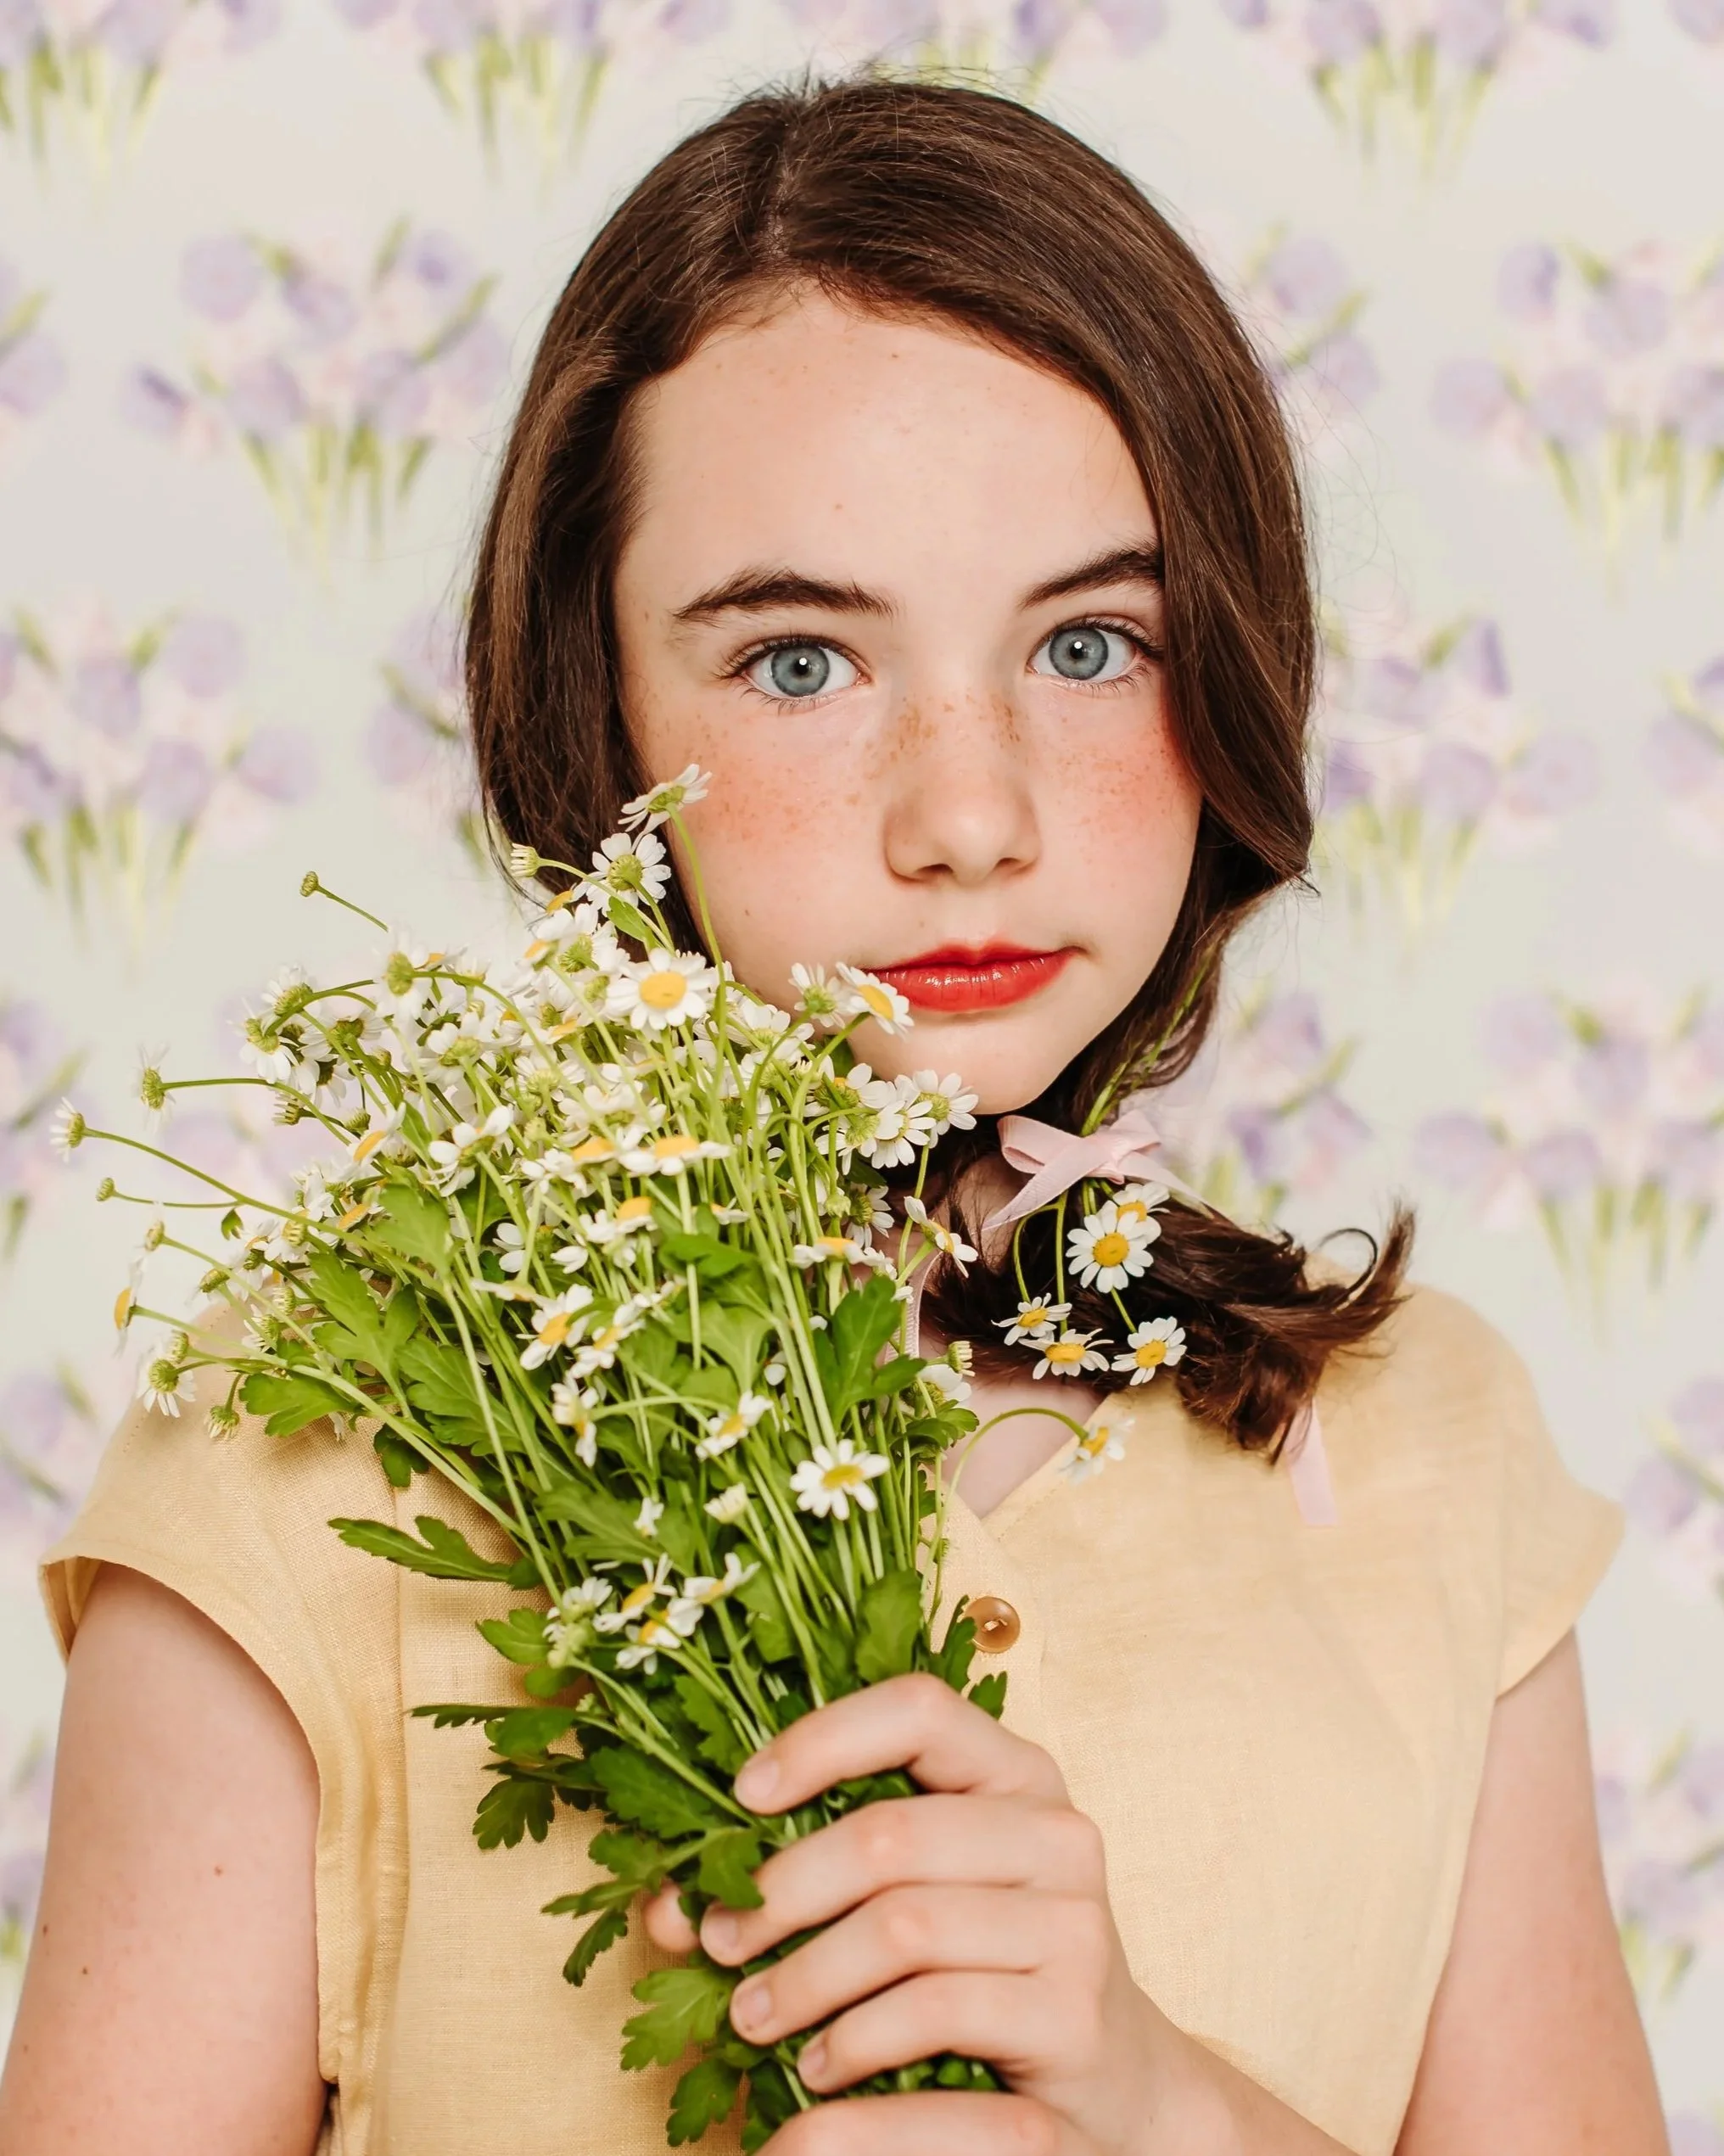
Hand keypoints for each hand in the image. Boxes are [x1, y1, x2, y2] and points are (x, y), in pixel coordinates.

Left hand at [643, 1671, 1199, 2154]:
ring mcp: (1075, 1919)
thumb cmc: (978, 1970)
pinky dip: (854, 2041)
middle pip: (888, 1834)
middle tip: (720, 1944)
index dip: (824, 1738)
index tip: (744, 1795)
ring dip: (804, 1978)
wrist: (1108, 2081)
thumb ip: (798, 1881)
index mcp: (1014, 1773)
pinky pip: (936, 2009)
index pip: (918, 1710)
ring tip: (751, 2018)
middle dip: (781, 1891)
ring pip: (903, 1926)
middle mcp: (1056, 1830)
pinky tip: (818, 2066)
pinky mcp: (1074, 2010)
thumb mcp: (899, 1903)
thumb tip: (665, 1900)